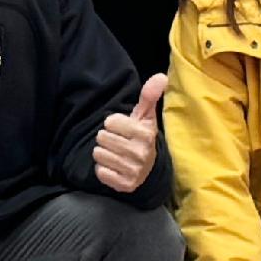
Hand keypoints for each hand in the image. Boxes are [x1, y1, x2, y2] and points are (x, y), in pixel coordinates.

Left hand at [90, 74, 166, 195]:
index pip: (110, 122)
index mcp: (145, 134)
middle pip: (101, 137)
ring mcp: (133, 170)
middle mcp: (140, 153)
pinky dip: (103, 169)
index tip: (122, 128)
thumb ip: (149, 95)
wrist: (149, 169)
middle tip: (118, 142)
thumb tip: (161, 76)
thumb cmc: (142, 137)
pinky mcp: (124, 184)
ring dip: (104, 153)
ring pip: (98, 154)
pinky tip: (114, 167)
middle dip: (107, 138)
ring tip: (116, 153)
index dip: (113, 124)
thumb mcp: (146, 116)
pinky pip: (100, 172)